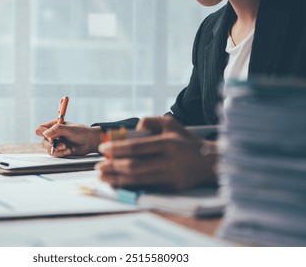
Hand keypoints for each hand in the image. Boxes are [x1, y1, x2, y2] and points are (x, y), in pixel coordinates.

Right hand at [35, 121, 101, 156]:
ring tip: (67, 147)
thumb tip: (45, 133)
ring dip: (57, 150)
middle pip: (43, 141)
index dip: (44, 134)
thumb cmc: (82, 132)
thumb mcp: (69, 129)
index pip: (40, 129)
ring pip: (48, 149)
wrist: (90, 142)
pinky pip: (54, 154)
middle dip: (51, 145)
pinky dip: (61, 153)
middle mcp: (53, 134)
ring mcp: (56, 143)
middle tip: (61, 145)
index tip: (52, 138)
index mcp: (54, 125)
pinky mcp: (60, 150)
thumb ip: (57, 130)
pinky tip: (69, 150)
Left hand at [96, 117, 216, 190]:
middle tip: (98, 167)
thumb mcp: (171, 123)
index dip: (117, 149)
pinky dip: (129, 186)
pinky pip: (146, 187)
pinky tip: (118, 184)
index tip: (102, 149)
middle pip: (134, 165)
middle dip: (113, 167)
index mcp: (167, 142)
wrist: (209, 161)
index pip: (136, 147)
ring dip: (117, 179)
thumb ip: (150, 121)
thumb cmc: (185, 140)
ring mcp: (170, 176)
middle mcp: (168, 160)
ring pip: (138, 179)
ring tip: (103, 177)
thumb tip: (132, 130)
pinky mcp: (172, 187)